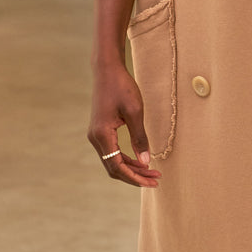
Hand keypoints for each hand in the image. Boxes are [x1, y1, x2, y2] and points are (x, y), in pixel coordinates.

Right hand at [88, 60, 160, 187]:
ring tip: (151, 171)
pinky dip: (125, 158)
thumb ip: (139, 137)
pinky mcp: (100, 130)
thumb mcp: (135, 111)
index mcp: (102, 135)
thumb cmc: (122, 87)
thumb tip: (145, 161)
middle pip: (113, 167)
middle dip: (135, 175)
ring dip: (131, 168)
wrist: (107, 70)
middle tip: (156, 178)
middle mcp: (95, 138)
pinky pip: (112, 151)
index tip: (151, 181)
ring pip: (112, 160)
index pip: (117, 166)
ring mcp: (96, 135)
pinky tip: (139, 159)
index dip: (134, 177)